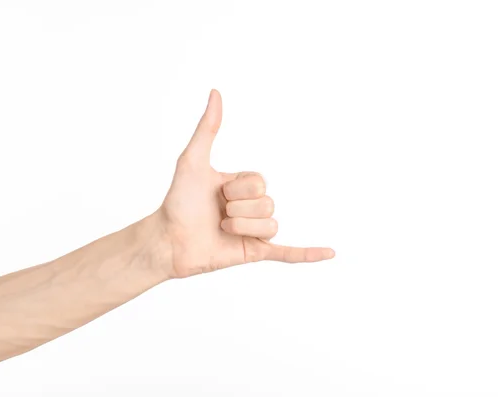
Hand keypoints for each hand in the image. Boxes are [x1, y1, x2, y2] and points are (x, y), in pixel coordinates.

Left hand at [154, 89, 334, 278]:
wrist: (167, 240)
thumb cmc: (177, 201)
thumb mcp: (193, 160)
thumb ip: (207, 129)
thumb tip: (216, 93)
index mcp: (242, 186)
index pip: (260, 182)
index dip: (237, 189)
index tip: (215, 193)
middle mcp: (251, 207)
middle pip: (268, 203)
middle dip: (239, 209)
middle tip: (216, 214)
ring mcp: (254, 231)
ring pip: (271, 225)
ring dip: (243, 227)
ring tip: (222, 230)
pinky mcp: (254, 252)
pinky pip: (287, 253)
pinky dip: (309, 253)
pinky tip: (330, 253)